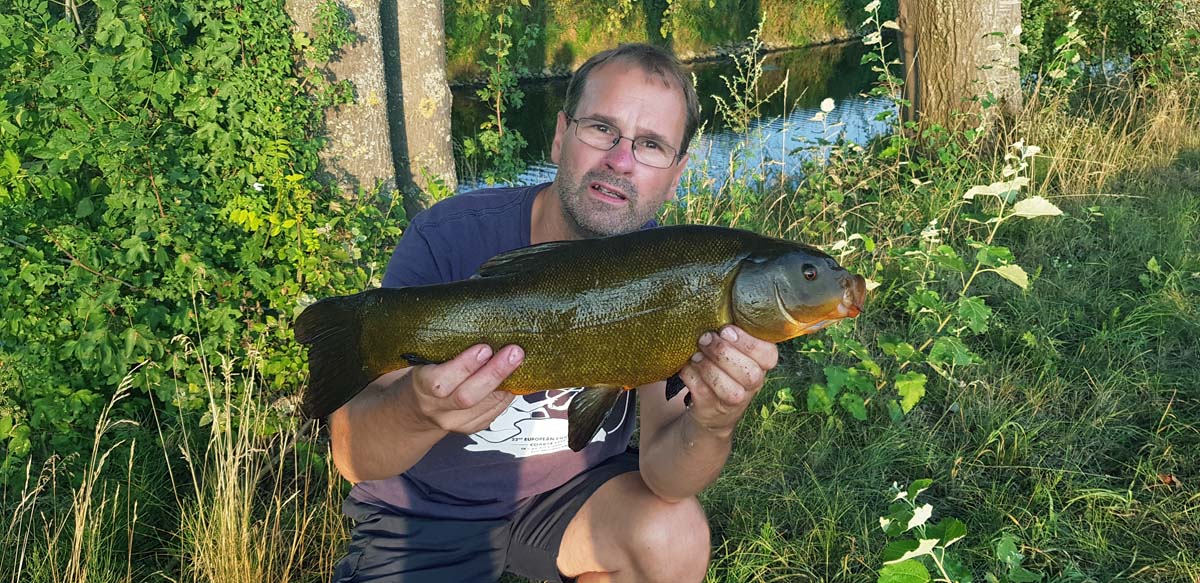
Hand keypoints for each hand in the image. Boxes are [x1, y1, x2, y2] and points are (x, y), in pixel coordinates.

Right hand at [397, 344, 522, 434]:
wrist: (415, 409)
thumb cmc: (424, 375)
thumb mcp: (425, 359)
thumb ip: (446, 348)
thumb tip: (482, 327)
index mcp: (421, 386)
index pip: (441, 382)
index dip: (465, 366)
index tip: (484, 348)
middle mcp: (437, 408)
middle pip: (468, 397)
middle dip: (495, 373)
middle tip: (514, 353)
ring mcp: (455, 421)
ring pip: (486, 406)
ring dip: (507, 382)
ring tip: (519, 361)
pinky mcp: (472, 426)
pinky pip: (494, 411)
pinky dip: (507, 393)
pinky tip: (513, 378)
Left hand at [677, 326, 777, 435]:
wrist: (711, 407)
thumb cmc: (723, 365)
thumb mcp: (734, 347)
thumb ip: (732, 331)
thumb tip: (714, 302)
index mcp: (762, 364)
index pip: (769, 356)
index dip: (748, 343)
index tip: (727, 330)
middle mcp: (753, 384)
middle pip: (750, 374)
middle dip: (724, 353)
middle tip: (705, 338)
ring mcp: (735, 401)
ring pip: (730, 390)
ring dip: (709, 368)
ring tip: (695, 354)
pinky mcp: (712, 409)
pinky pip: (704, 393)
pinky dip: (692, 376)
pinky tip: (687, 366)